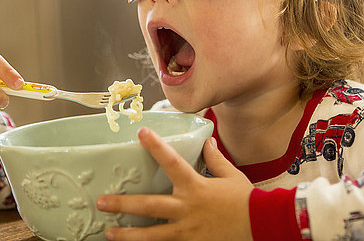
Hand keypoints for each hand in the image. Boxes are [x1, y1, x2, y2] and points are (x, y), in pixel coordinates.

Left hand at [97, 127, 253, 240]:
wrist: (261, 225)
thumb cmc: (246, 200)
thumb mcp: (231, 176)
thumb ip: (215, 159)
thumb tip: (207, 141)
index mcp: (195, 186)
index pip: (172, 161)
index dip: (155, 146)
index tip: (140, 132)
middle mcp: (186, 208)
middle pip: (149, 206)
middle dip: (123, 204)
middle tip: (101, 201)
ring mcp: (186, 230)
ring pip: (152, 235)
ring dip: (128, 235)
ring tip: (108, 233)